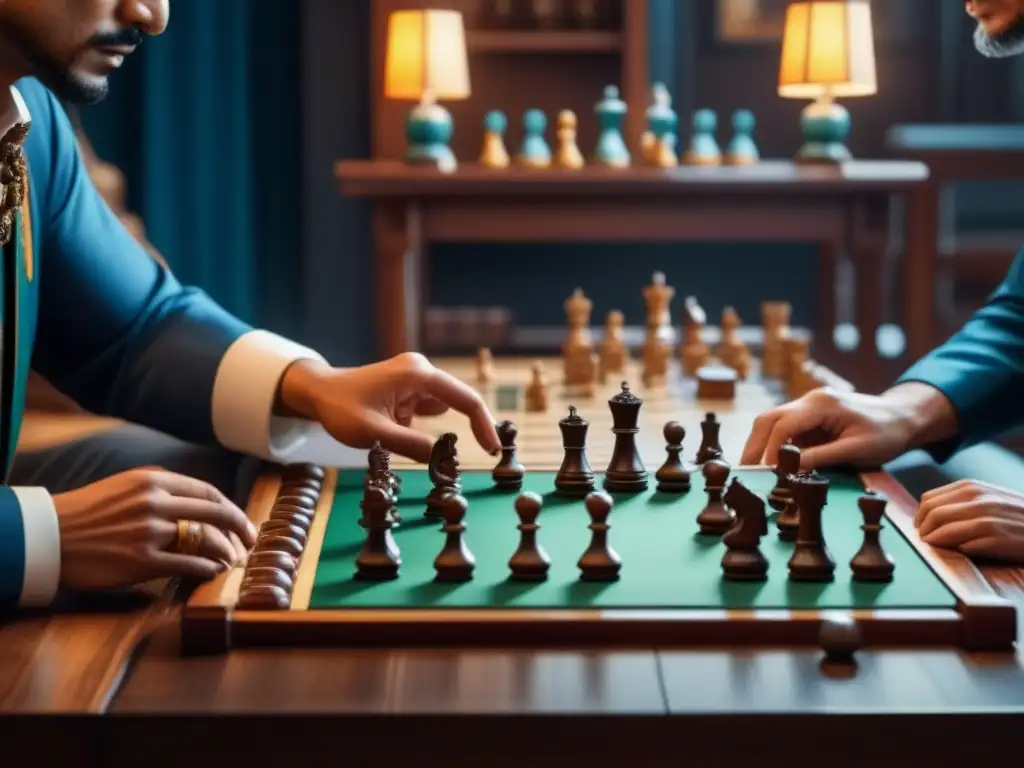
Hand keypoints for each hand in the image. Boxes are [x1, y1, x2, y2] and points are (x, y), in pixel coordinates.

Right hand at [54, 468, 257, 590]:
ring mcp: (150, 532)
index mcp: (153, 481)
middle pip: (216, 512)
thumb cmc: (86, 513)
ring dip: (226, 551)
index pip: (208, 492)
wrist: (48, 537)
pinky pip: (189, 564)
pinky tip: (213, 572)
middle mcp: (156, 502)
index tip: (241, 519)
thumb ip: (159, 488)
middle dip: (241, 527)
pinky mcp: (142, 561)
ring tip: (232, 560)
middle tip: (251, 540)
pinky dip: (208, 568)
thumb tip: (195, 499)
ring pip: (207, 539)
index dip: (230, 507)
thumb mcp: (123, 485)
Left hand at [280, 352, 500, 463]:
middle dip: (470, 428)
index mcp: (417, 374)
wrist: (317, 393)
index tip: (493, 451)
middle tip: (484, 456)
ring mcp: (416, 379)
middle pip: (460, 401)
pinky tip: (405, 436)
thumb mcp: (374, 433)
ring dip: (442, 429)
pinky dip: (427, 428)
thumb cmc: (340, 408)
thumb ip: (411, 446)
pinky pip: (429, 410)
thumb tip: (444, 461)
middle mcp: (421, 371)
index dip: (483, 426)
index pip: (465, 400)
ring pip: (444, 408)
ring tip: (421, 444)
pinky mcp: (409, 390)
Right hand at [740, 387, 921, 468]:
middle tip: (746, 472)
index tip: (766, 473)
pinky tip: (772, 465)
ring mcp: (808, 406)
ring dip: (761, 446)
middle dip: (755, 446)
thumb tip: (790, 470)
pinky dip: (774, 447)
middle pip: (768, 419)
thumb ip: (822, 457)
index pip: (783, 424)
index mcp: (822, 404)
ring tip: (754, 471)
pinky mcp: (809, 417)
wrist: (903, 417)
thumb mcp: (857, 449)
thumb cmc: (886, 433)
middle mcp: (810, 400)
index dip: (770, 450)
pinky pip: (784, 430)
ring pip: (771, 423)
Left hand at [915, 480, 1023, 562]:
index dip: (920, 517)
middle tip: (924, 542)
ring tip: (935, 549)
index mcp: (972, 487)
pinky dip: (958, 550)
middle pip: (932, 514)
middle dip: (922, 530)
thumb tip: (928, 516)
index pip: (929, 500)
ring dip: (935, 541)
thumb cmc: (1016, 516)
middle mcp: (978, 499)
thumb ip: (961, 503)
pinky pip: (966, 545)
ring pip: (944, 529)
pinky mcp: (999, 538)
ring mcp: (989, 517)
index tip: (921, 529)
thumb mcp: (988, 499)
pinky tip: (961, 552)